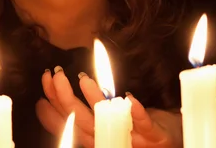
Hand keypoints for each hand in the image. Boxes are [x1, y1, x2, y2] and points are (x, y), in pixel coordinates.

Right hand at [35, 67, 179, 147]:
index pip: (67, 123)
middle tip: (56, 74)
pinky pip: (144, 125)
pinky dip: (136, 111)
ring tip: (83, 79)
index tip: (44, 81)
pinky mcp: (154, 137)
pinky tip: (128, 96)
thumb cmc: (133, 126)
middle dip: (65, 99)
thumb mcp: (102, 118)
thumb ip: (81, 109)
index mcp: (95, 138)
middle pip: (82, 122)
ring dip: (94, 100)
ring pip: (107, 122)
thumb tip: (49, 96)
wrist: (171, 141)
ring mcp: (131, 139)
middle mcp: (108, 140)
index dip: (52, 105)